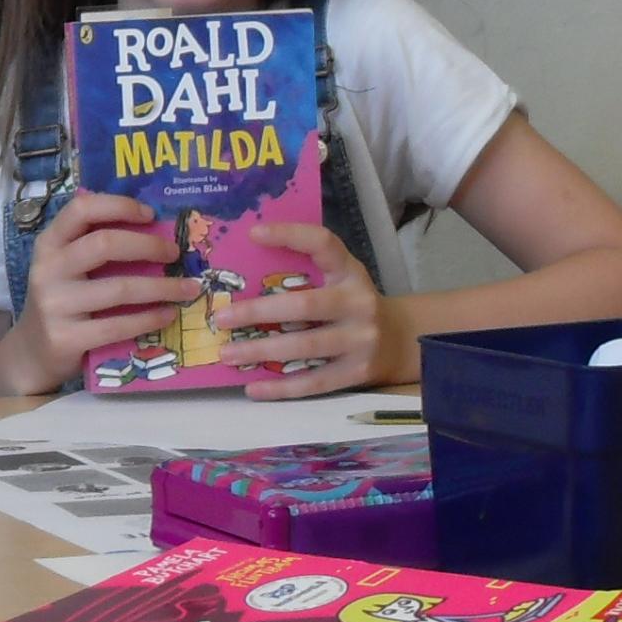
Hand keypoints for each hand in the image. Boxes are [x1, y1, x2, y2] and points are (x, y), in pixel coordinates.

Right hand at [9, 192, 193, 387]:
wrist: (31, 354)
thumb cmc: (62, 301)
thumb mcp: (66, 267)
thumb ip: (94, 246)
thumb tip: (156, 228)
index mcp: (49, 244)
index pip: (81, 209)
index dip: (119, 206)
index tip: (151, 214)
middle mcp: (48, 269)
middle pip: (104, 244)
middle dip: (148, 245)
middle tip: (175, 253)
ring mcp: (55, 305)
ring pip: (119, 288)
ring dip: (162, 287)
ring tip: (188, 288)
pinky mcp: (66, 338)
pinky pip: (118, 325)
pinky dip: (149, 319)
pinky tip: (168, 314)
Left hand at [215, 222, 406, 395]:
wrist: (400, 341)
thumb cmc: (353, 304)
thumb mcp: (341, 278)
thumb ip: (306, 272)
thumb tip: (244, 272)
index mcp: (350, 272)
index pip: (323, 244)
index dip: (290, 235)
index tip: (253, 233)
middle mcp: (359, 303)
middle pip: (304, 305)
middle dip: (258, 311)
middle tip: (221, 317)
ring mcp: (360, 340)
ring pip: (305, 346)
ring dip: (261, 351)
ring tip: (227, 354)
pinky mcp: (357, 372)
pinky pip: (313, 382)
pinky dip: (281, 388)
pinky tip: (253, 387)